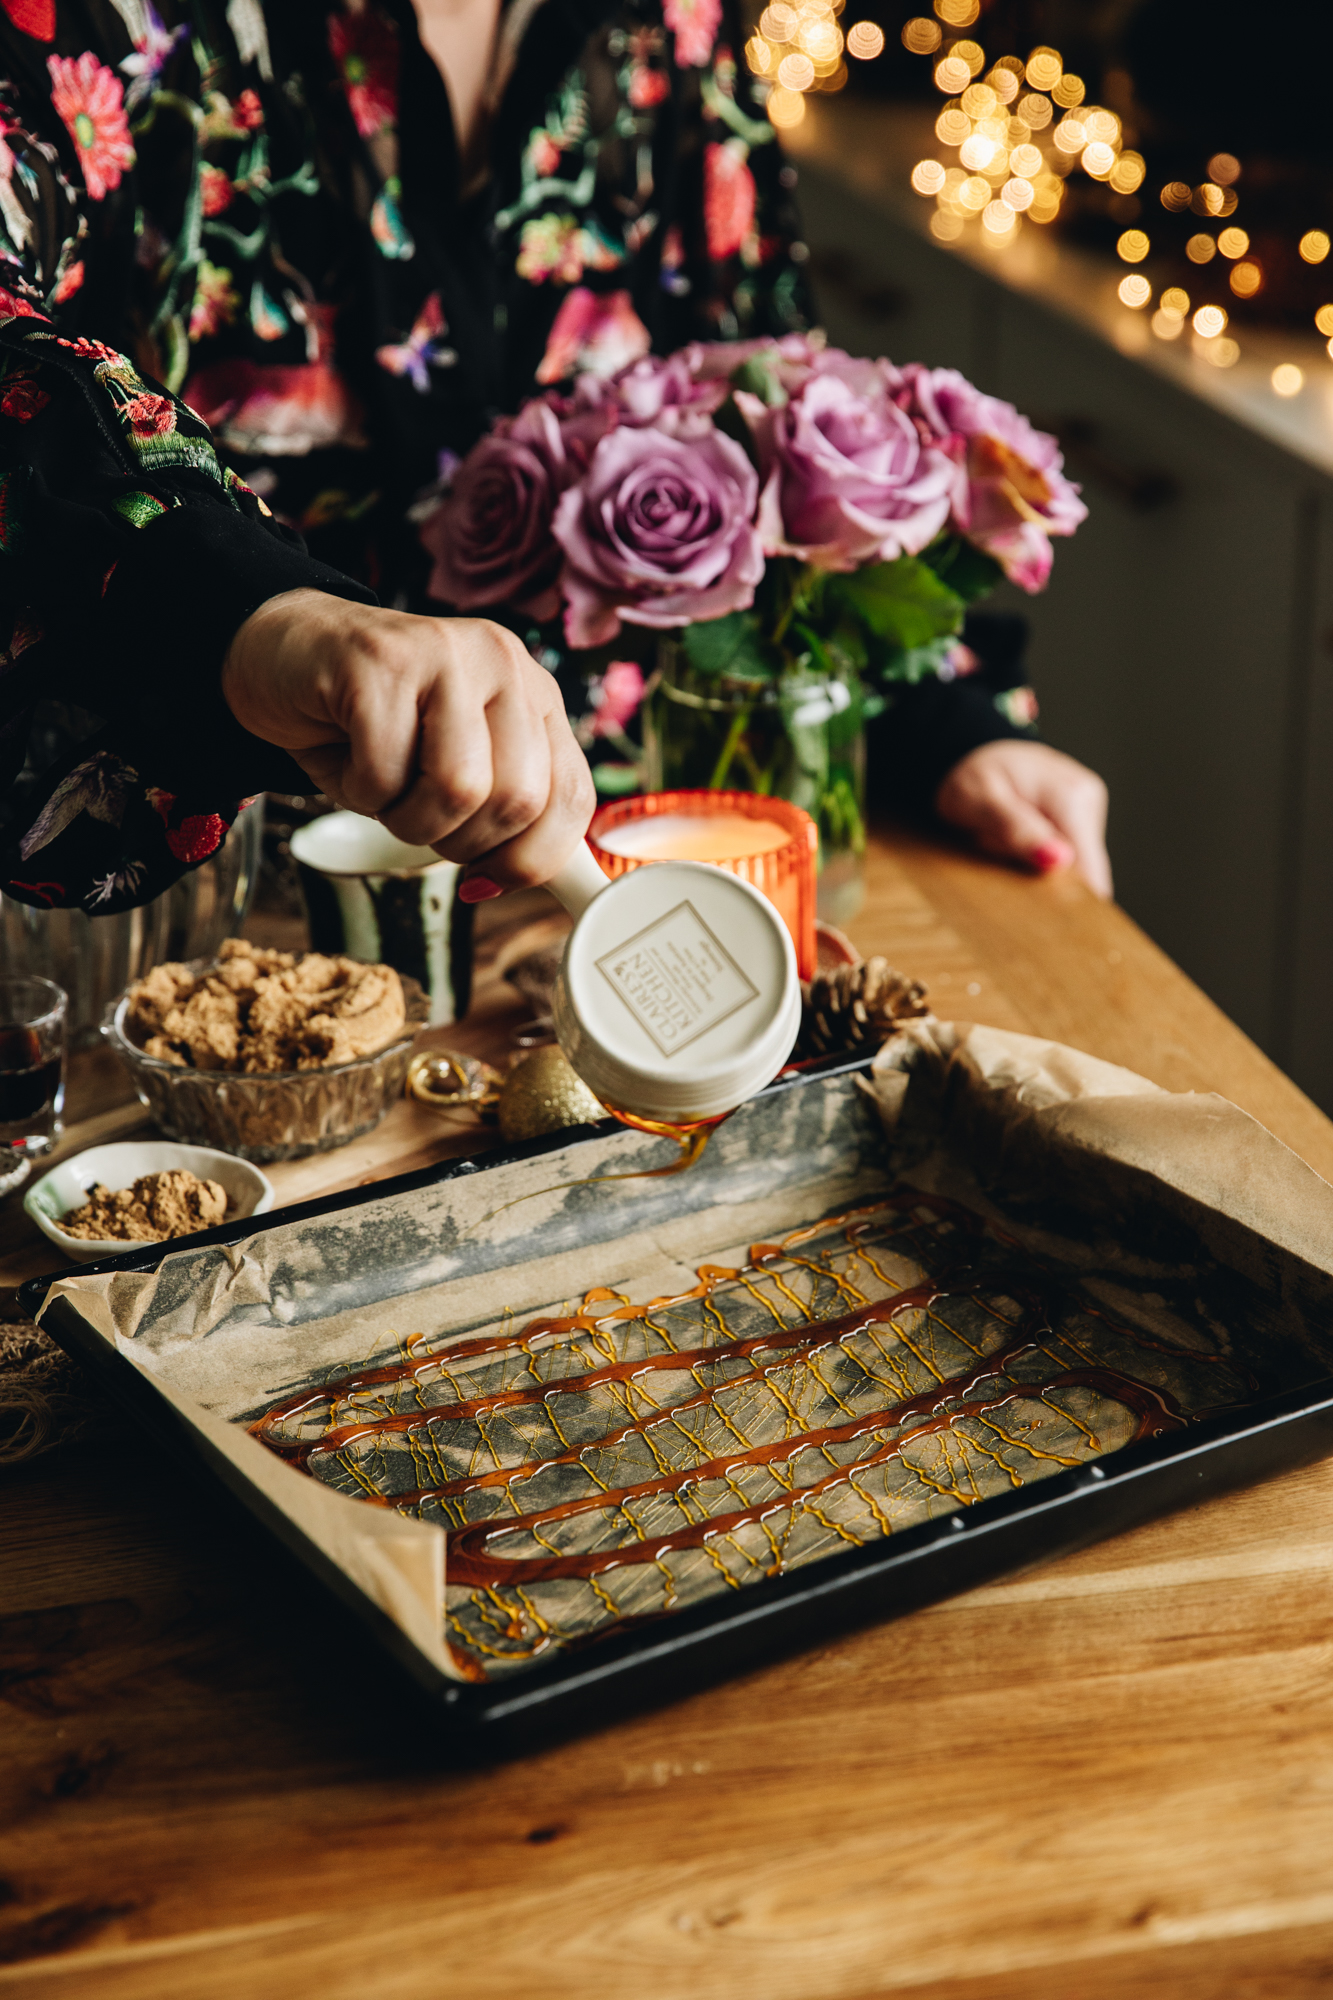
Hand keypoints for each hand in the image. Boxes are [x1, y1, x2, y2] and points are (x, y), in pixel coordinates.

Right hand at [222, 589, 594, 896]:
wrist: (281, 655)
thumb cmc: (370, 726)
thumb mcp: (454, 768)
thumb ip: (506, 814)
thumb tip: (548, 884)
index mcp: (536, 695)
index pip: (573, 797)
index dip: (533, 861)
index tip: (487, 882)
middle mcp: (504, 664)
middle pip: (518, 801)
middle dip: (461, 843)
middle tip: (418, 819)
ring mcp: (446, 655)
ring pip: (459, 791)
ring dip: (407, 820)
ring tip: (382, 788)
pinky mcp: (382, 660)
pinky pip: (385, 774)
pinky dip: (358, 793)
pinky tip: (347, 758)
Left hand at [934, 739, 1111, 898]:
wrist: (972, 751)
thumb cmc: (970, 774)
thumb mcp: (979, 801)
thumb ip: (1016, 830)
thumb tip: (1058, 861)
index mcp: (1069, 795)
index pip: (1087, 867)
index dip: (1070, 899)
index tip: (1044, 923)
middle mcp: (1087, 801)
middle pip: (1083, 871)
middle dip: (1047, 883)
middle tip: (1004, 865)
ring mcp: (1087, 808)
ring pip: (1073, 867)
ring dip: (1039, 872)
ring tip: (1003, 850)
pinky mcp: (1080, 818)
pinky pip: (1068, 856)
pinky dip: (1040, 862)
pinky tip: (1016, 847)